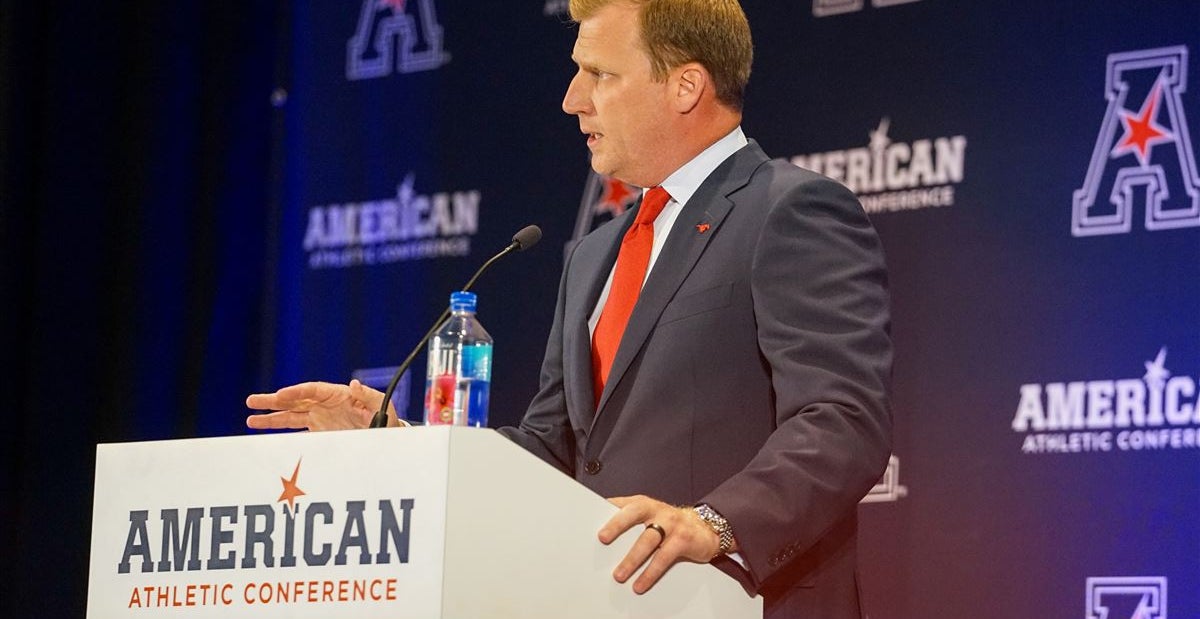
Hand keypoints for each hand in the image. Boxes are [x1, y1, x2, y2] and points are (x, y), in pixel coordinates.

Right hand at [245, 380, 396, 430]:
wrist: (386, 434)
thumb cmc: (386, 418)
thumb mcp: (382, 405)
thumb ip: (368, 396)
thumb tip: (354, 384)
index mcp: (338, 394)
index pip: (311, 390)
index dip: (295, 392)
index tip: (280, 395)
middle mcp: (325, 404)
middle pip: (295, 400)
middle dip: (274, 401)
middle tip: (252, 401)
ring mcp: (320, 417)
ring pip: (291, 415)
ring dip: (272, 417)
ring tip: (250, 419)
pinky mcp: (319, 430)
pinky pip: (297, 430)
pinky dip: (283, 431)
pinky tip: (266, 433)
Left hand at [598, 495, 721, 593]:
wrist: (704, 528)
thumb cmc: (669, 524)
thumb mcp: (649, 516)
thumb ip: (628, 519)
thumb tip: (601, 534)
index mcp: (644, 504)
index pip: (622, 504)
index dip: (607, 510)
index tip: (592, 520)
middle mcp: (657, 510)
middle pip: (634, 514)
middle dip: (617, 525)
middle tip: (603, 539)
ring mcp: (671, 523)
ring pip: (648, 540)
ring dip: (632, 559)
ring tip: (619, 575)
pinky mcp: (682, 540)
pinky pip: (664, 557)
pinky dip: (650, 572)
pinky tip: (640, 583)